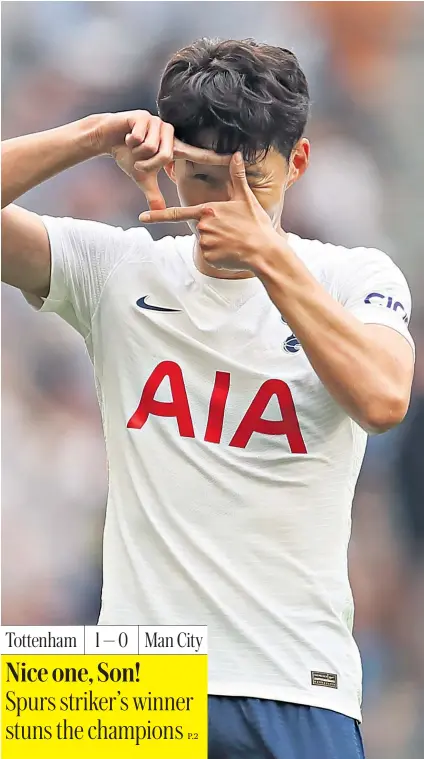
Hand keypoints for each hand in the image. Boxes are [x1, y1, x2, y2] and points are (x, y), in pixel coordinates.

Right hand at [90, 110, 230, 209]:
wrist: (107, 137)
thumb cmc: (127, 156)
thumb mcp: (142, 178)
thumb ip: (153, 195)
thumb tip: (157, 213)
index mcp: (174, 148)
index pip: (198, 154)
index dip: (215, 157)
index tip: (236, 157)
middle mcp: (170, 134)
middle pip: (165, 157)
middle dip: (147, 163)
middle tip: (138, 158)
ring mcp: (158, 123)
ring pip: (152, 148)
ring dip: (137, 152)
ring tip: (133, 145)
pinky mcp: (144, 116)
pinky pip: (140, 139)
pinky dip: (130, 142)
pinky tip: (127, 136)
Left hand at [139, 153, 280, 270]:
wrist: (264, 252)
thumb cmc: (255, 224)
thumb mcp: (246, 199)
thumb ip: (237, 177)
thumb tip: (236, 154)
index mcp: (207, 210)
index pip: (177, 213)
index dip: (157, 215)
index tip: (141, 216)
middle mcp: (202, 226)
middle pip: (199, 227)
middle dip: (212, 229)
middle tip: (232, 231)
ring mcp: (204, 242)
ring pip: (204, 241)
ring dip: (216, 242)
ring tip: (233, 241)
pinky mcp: (208, 257)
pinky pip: (208, 255)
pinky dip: (218, 254)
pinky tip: (231, 252)